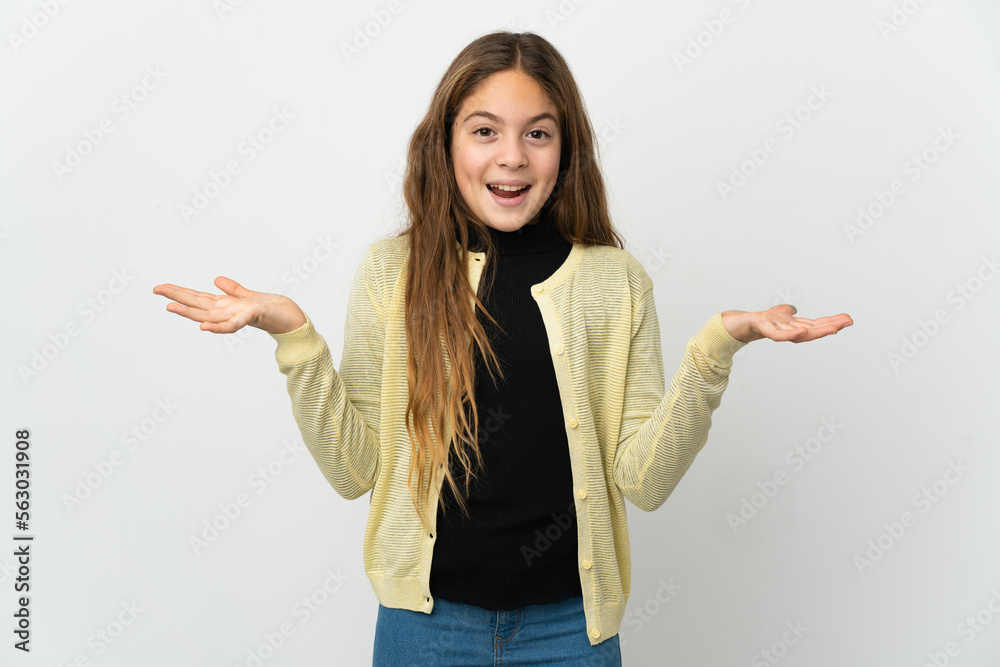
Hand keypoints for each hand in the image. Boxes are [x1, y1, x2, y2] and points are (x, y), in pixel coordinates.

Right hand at [152, 277, 306, 334]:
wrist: (293, 321)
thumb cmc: (274, 310)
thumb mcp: (250, 296)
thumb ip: (233, 290)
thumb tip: (216, 280)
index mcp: (227, 305)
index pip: (199, 297)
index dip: (180, 292)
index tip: (161, 287)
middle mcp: (228, 312)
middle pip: (198, 304)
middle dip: (177, 297)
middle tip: (156, 290)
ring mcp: (238, 316)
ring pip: (209, 315)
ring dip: (189, 312)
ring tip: (170, 307)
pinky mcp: (252, 317)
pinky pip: (232, 324)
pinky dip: (218, 327)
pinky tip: (204, 326)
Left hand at [721, 305, 852, 342]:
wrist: (740, 325)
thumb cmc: (759, 322)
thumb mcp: (774, 314)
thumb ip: (784, 312)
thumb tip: (793, 310)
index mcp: (793, 326)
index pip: (816, 323)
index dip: (831, 322)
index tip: (848, 319)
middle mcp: (789, 330)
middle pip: (813, 329)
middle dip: (832, 326)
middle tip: (849, 322)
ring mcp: (778, 331)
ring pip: (801, 333)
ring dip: (818, 332)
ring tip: (834, 329)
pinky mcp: (765, 329)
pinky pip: (780, 335)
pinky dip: (791, 334)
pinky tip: (802, 331)